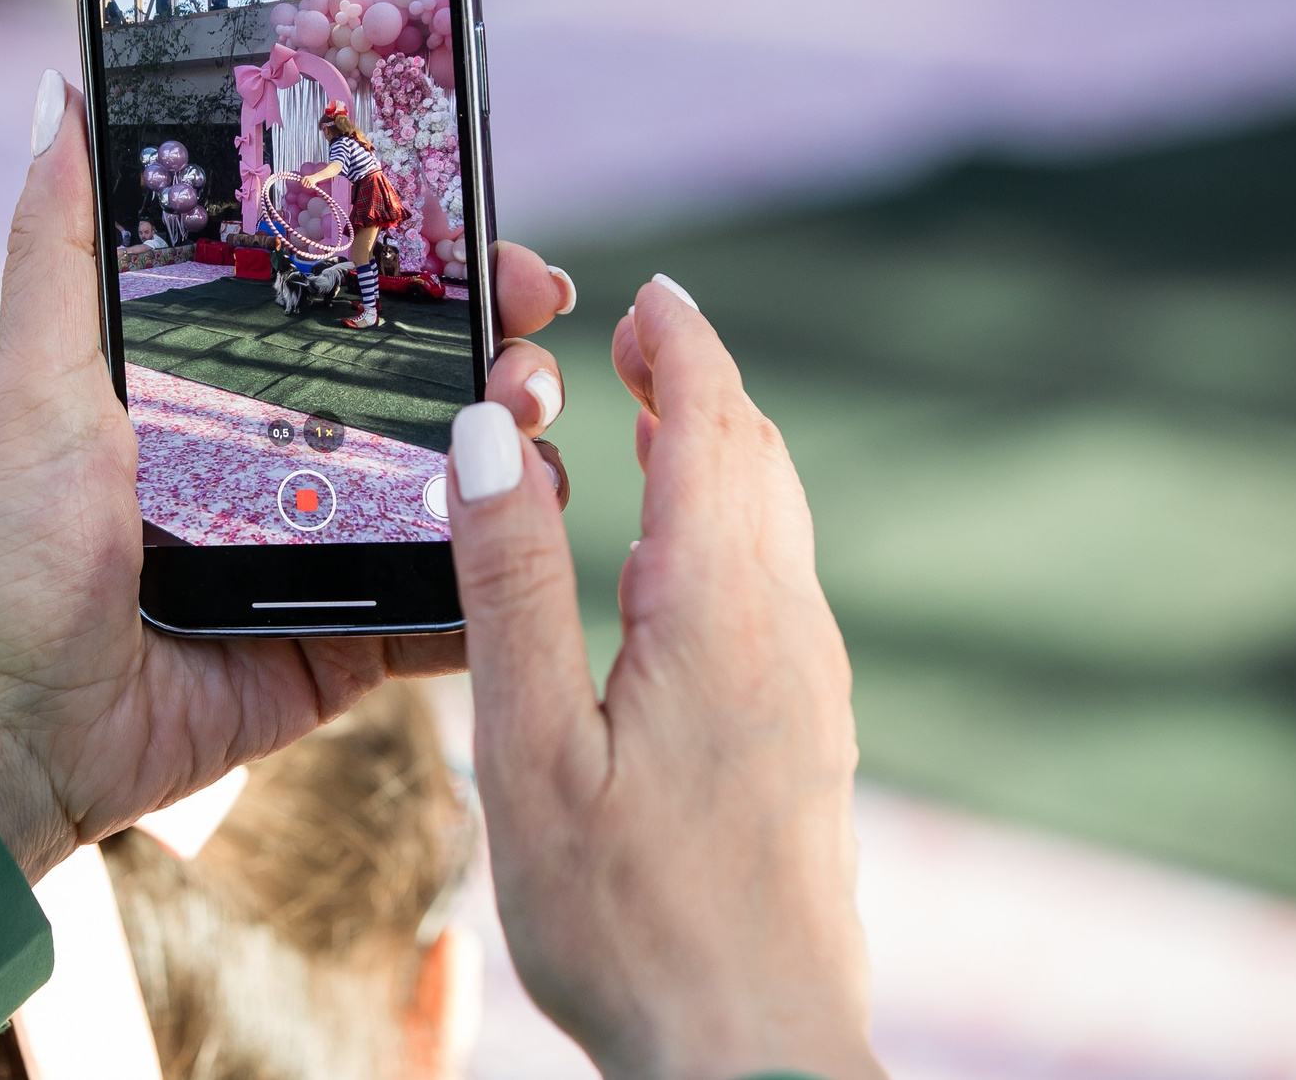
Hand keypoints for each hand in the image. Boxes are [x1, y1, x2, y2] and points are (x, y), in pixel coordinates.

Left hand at [0, 74, 572, 878]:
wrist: (6, 735)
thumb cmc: (8, 552)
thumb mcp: (40, 381)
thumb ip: (61, 244)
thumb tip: (58, 88)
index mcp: (225, 383)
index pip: (357, 302)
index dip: (438, 268)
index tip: (498, 248)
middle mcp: (289, 460)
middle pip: (431, 390)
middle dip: (502, 360)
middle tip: (527, 355)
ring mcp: (327, 555)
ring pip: (460, 496)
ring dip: (516, 466)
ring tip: (526, 451)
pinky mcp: (345, 649)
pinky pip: (445, 617)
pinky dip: (497, 592)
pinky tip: (529, 556)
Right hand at [444, 278, 881, 1079]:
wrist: (756, 1058)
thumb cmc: (632, 919)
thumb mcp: (532, 747)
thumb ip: (509, 584)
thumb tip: (486, 440)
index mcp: (718, 614)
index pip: (712, 427)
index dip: (682, 344)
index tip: (647, 293)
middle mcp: (784, 632)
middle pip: (759, 461)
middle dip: (700, 381)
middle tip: (635, 338)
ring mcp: (808, 686)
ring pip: (777, 521)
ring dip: (720, 448)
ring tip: (655, 420)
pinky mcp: (807, 734)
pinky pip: (778, 580)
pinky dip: (732, 520)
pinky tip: (681, 562)